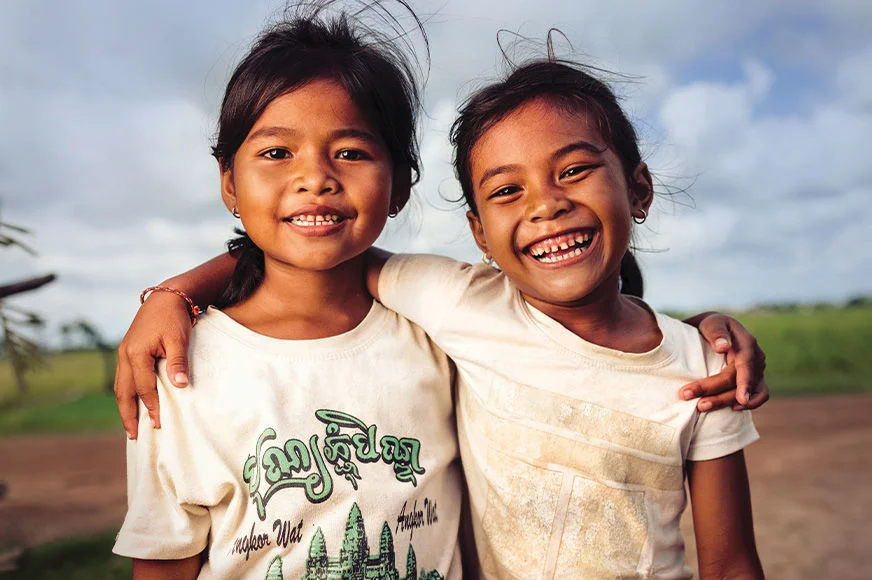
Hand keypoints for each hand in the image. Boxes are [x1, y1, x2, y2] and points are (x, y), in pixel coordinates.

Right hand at [114, 292, 194, 437]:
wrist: (165, 298)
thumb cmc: (174, 318)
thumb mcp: (179, 339)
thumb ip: (178, 362)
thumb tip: (180, 385)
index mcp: (136, 353)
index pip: (144, 388)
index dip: (152, 407)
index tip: (159, 424)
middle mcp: (125, 355)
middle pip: (123, 393)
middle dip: (128, 415)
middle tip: (134, 436)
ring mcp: (123, 353)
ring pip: (120, 387)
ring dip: (125, 407)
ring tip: (130, 427)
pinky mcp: (127, 352)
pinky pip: (123, 379)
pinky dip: (126, 394)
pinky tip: (132, 404)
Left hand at [681, 312, 768, 411]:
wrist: (717, 329)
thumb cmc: (712, 326)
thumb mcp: (712, 323)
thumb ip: (717, 333)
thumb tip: (723, 347)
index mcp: (747, 343)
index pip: (745, 366)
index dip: (743, 383)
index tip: (742, 399)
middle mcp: (756, 358)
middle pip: (738, 381)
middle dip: (715, 392)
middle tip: (686, 395)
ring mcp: (757, 370)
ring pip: (749, 393)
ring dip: (726, 401)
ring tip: (702, 406)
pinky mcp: (755, 379)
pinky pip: (760, 395)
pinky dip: (750, 404)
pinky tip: (733, 409)